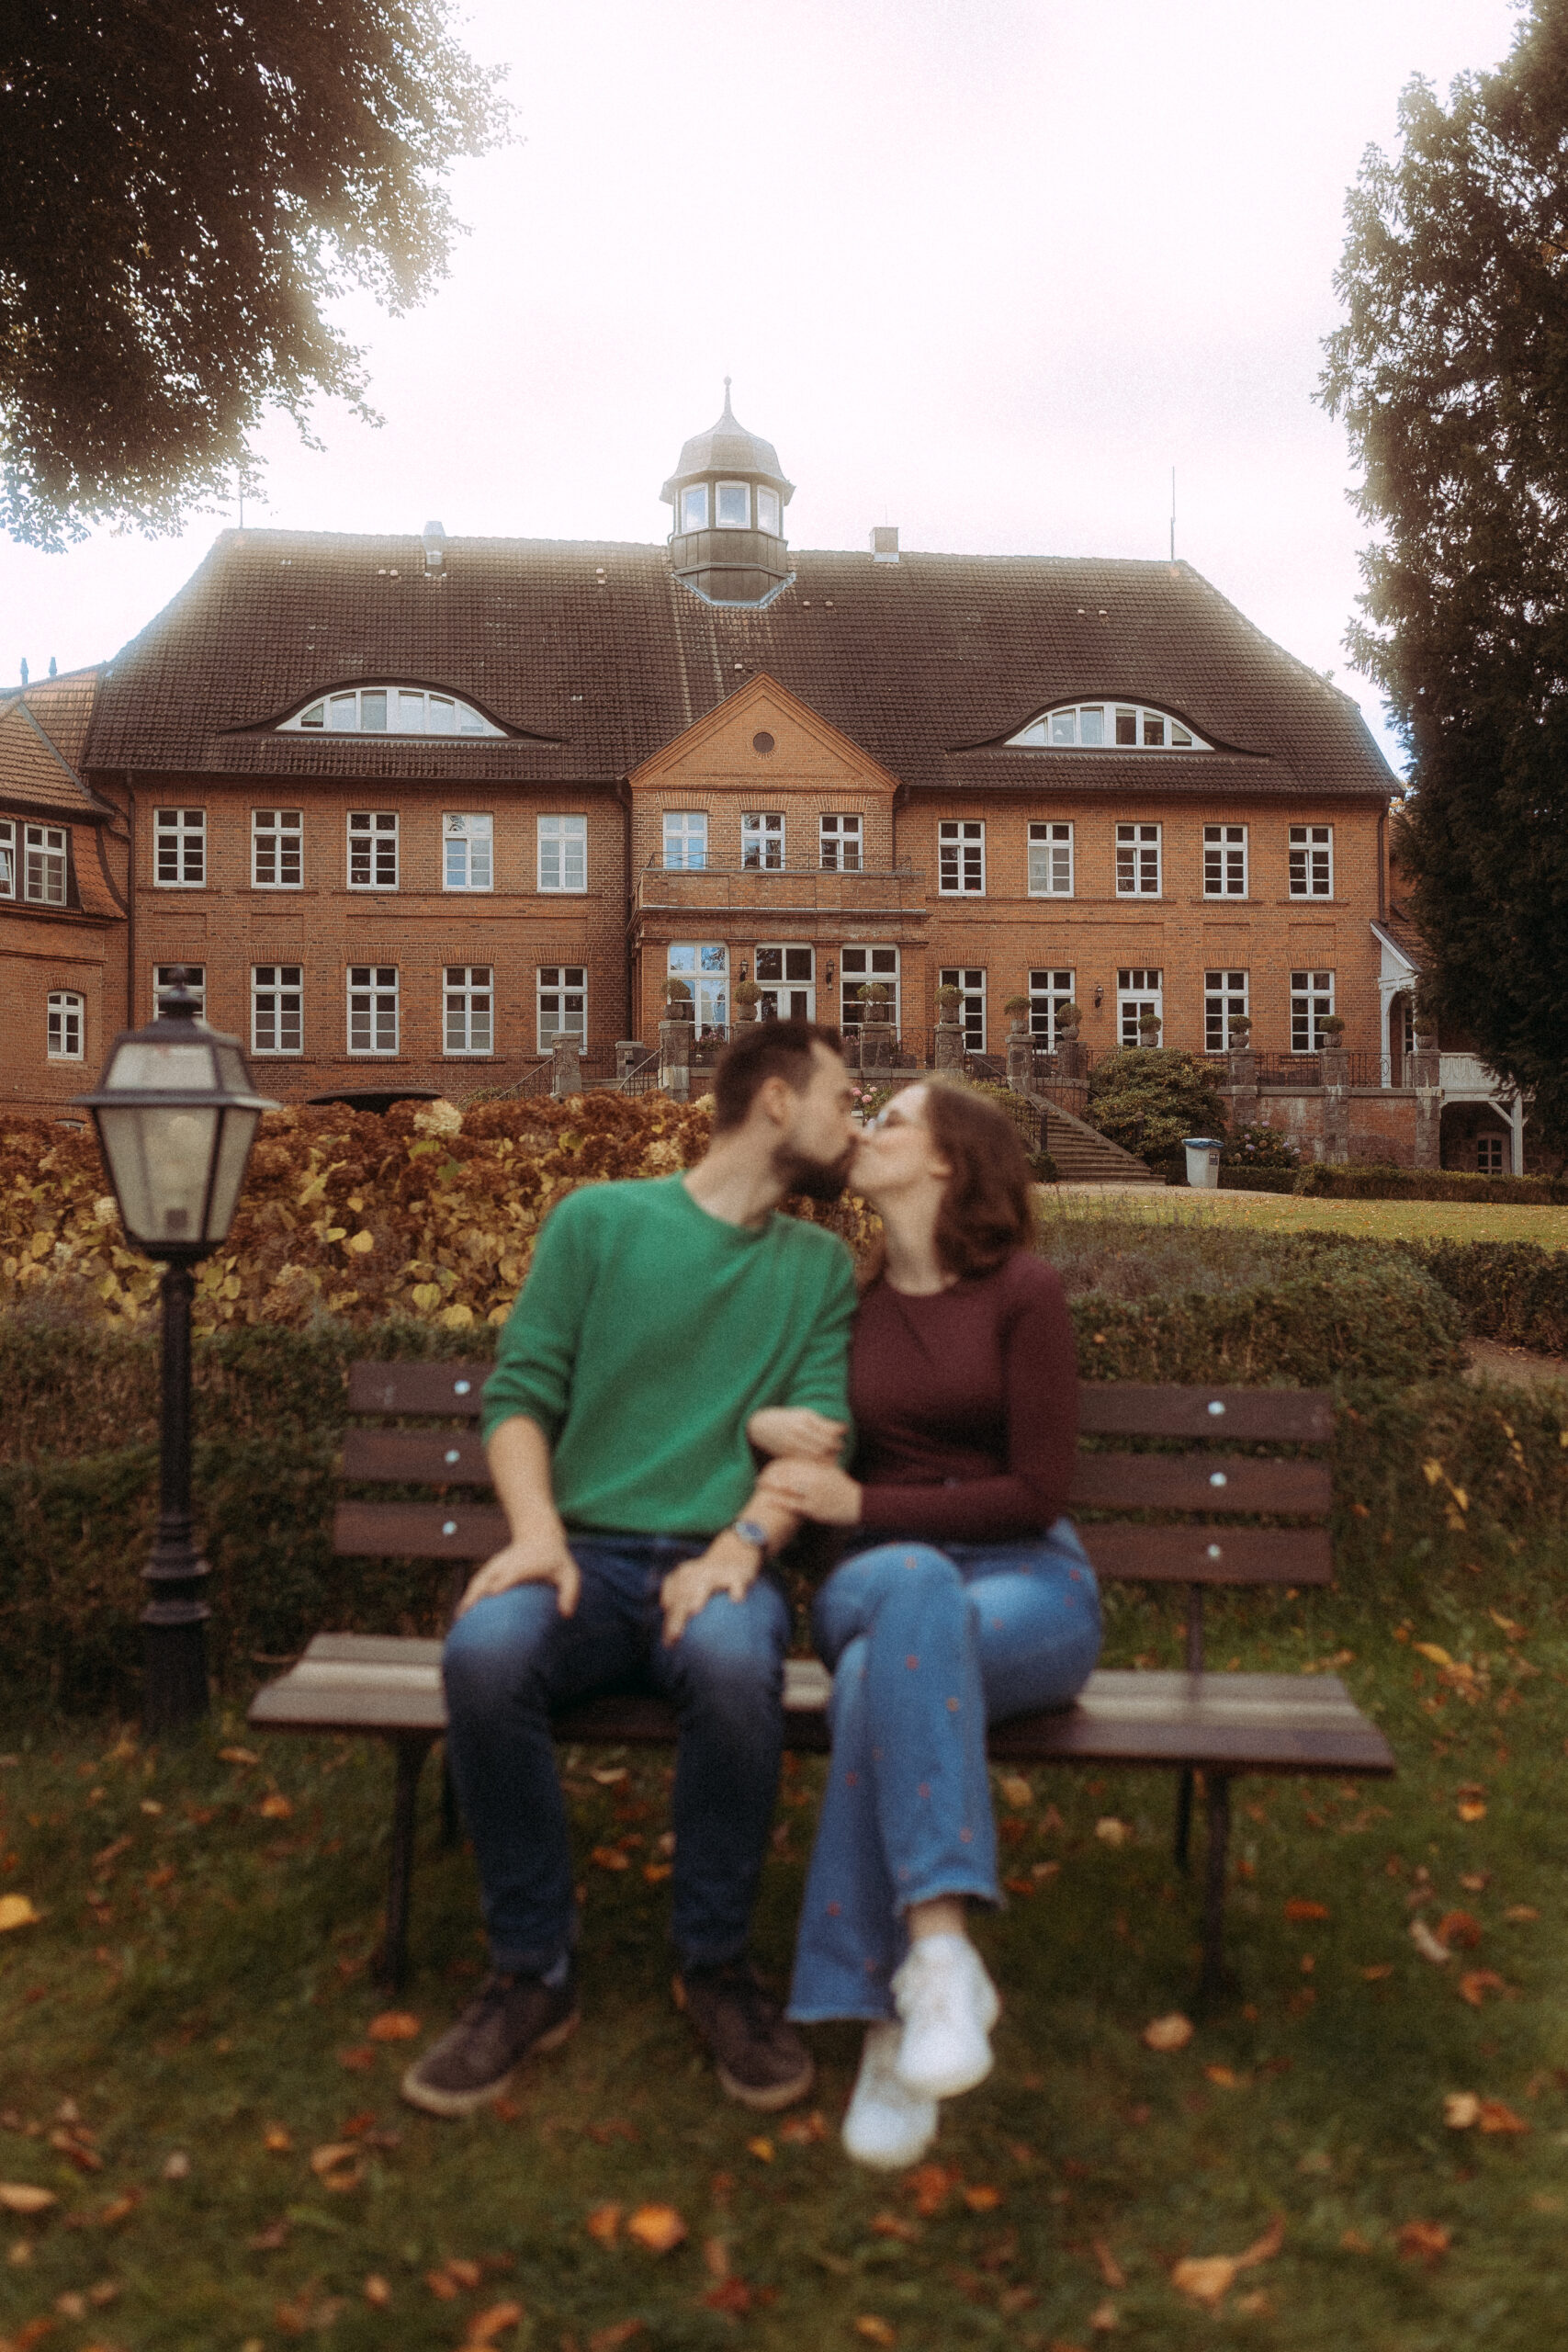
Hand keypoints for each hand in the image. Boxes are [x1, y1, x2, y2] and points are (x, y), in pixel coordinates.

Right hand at [456, 1524, 580, 1617]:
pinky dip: (468, 1596)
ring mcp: (496, 1566)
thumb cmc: (556, 1558)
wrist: (540, 1536)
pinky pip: (477, 1583)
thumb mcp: (569, 1573)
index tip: (492, 1597)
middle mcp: (506, 1565)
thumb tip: (566, 1615)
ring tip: (459, 1619)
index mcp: (523, 1565)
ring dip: (468, 1598)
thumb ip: (570, 1592)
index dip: (501, 1584)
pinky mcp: (491, 1569)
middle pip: (487, 1579)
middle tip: (466, 1616)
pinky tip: (462, 1613)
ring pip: (478, 1581)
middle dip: (476, 1595)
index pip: (510, 1576)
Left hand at [661, 1536, 760, 1645]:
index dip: (669, 1621)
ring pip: (705, 1584)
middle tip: (675, 1636)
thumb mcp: (691, 1584)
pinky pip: (736, 1582)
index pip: (671, 1601)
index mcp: (682, 1576)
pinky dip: (736, 1589)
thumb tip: (669, 1641)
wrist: (737, 1547)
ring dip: (698, 1595)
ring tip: (694, 1609)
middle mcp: (696, 1573)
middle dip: (677, 1616)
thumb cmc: (710, 1576)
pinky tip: (736, 1599)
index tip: (670, 1644)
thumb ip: (680, 1605)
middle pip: (683, 1596)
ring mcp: (716, 1573)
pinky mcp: (736, 1574)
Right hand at [747, 1407, 846, 1461]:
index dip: (837, 1438)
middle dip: (834, 1449)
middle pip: (823, 1446)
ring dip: (826, 1458)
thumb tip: (844, 1429)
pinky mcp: (785, 1455)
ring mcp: (790, 1444)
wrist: (760, 1425)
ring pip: (815, 1456)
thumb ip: (824, 1423)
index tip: (841, 1438)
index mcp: (803, 1419)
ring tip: (831, 1456)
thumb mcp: (804, 1414)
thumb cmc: (786, 1418)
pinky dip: (815, 1463)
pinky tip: (818, 1462)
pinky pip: (805, 1462)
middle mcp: (797, 1431)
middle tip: (838, 1448)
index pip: (828, 1433)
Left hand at [757, 1458, 863, 1524]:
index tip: (768, 1466)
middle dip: (771, 1474)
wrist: (858, 1505)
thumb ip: (820, 1462)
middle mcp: (815, 1479)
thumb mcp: (833, 1471)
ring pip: (788, 1487)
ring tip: (759, 1485)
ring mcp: (814, 1494)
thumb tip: (811, 1453)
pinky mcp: (814, 1509)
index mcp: (819, 1468)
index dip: (779, 1464)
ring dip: (772, 1485)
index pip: (794, 1462)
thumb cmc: (844, 1488)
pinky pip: (793, 1504)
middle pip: (787, 1473)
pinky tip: (769, 1499)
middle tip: (759, 1477)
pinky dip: (780, 1501)